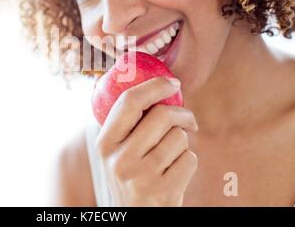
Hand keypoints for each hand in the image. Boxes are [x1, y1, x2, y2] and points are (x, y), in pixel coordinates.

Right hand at [95, 76, 197, 205]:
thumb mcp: (115, 152)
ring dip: (182, 142)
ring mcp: (141, 177)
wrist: (134, 217)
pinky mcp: (163, 192)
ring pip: (179, 137)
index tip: (172, 82)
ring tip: (171, 155)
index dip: (154, 86)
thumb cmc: (129, 177)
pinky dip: (187, 162)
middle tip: (189, 121)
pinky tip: (175, 172)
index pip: (129, 102)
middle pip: (162, 115)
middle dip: (183, 114)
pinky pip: (190, 159)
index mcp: (105, 143)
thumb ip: (125, 125)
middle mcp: (119, 159)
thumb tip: (148, 86)